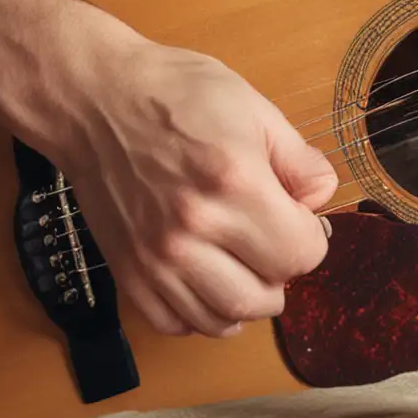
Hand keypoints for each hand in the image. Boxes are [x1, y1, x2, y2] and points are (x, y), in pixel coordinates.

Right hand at [57, 41, 337, 337]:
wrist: (97, 101)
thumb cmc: (179, 94)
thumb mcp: (256, 110)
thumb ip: (299, 161)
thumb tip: (320, 200)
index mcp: (235, 184)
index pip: (299, 254)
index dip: (312, 238)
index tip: (302, 218)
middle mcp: (194, 231)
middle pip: (264, 297)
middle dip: (284, 273)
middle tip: (277, 242)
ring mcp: (155, 259)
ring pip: (221, 320)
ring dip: (247, 301)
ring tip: (248, 266)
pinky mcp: (127, 272)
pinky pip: (174, 323)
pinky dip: (201, 314)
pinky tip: (209, 281)